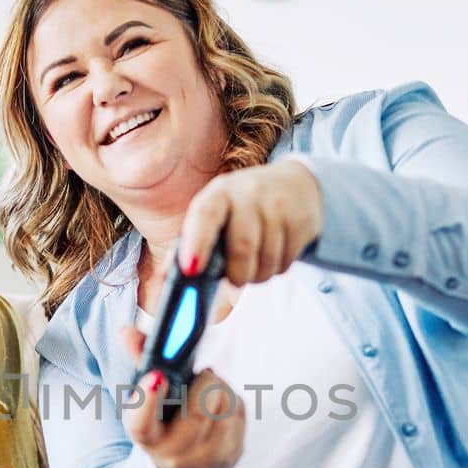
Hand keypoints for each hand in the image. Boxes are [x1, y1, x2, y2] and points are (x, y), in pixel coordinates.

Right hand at [121, 325, 243, 467]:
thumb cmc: (166, 424)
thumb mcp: (149, 400)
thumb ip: (141, 362)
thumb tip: (127, 331)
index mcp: (147, 438)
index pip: (142, 423)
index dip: (148, 399)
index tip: (157, 375)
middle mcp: (175, 454)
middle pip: (198, 410)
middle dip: (204, 383)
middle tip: (202, 374)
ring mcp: (207, 458)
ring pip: (223, 404)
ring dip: (220, 388)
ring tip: (208, 393)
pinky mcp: (234, 452)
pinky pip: (238, 411)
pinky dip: (231, 399)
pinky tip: (221, 406)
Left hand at [178, 159, 322, 285]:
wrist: (294, 186)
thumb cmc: (242, 209)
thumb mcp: (215, 216)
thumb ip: (191, 244)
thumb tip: (165, 279)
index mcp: (218, 193)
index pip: (205, 215)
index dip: (197, 243)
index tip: (191, 270)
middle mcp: (248, 194)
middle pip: (243, 246)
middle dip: (238, 274)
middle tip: (236, 280)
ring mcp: (278, 205)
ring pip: (267, 260)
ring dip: (259, 274)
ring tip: (255, 265)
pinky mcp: (302, 219)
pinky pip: (287, 261)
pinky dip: (277, 269)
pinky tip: (274, 254)